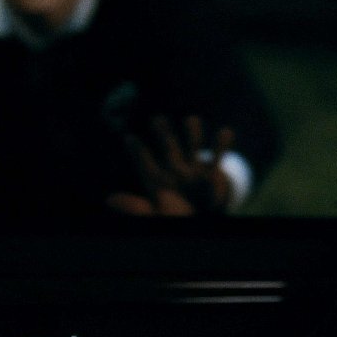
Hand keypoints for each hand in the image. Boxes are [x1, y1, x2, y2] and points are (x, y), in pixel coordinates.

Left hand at [106, 115, 234, 215]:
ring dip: (193, 134)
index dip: (138, 154)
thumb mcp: (155, 214)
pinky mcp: (211, 173)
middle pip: (169, 150)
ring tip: (192, 120)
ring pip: (192, 147)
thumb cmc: (172, 215)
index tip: (129, 138)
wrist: (197, 216)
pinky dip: (221, 144)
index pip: (146, 167)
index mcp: (158, 183)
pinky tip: (226, 132)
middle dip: (164, 135)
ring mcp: (193, 170)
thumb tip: (110, 200)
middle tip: (158, 119)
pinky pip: (217, 157)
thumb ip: (136, 208)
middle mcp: (174, 171)